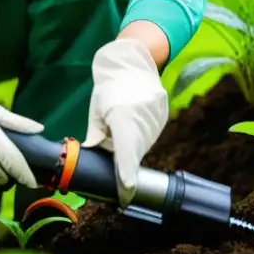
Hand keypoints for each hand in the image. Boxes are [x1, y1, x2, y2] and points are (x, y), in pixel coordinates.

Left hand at [82, 39, 168, 207]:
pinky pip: (149, 137)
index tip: (126, 190)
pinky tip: (131, 135)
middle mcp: (142, 117)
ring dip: (132, 152)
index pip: (125, 149)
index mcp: (122, 114)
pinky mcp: (161, 117)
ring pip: (143, 145)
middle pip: (135, 151)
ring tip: (120, 142)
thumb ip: (97, 134)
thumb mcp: (97, 109)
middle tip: (119, 183)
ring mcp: (156, 117)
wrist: (134, 64)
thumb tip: (91, 156)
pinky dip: (139, 142)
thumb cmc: (110, 86)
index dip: (126, 171)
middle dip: (125, 166)